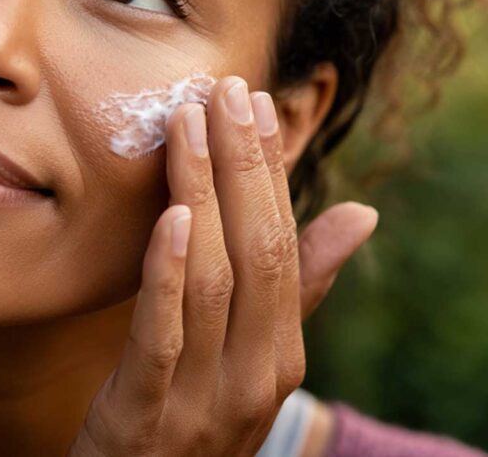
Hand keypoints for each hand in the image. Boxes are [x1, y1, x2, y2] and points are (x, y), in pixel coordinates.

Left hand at [68, 76, 377, 455]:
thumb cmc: (190, 414)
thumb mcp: (246, 356)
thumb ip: (295, 290)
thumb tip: (362, 214)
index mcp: (279, 355)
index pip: (283, 245)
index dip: (269, 170)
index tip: (255, 103)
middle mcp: (252, 375)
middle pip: (256, 252)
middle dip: (241, 165)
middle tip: (226, 90)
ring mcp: (202, 397)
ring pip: (213, 280)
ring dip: (203, 192)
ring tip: (190, 122)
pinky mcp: (143, 413)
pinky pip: (162, 335)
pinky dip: (169, 272)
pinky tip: (172, 214)